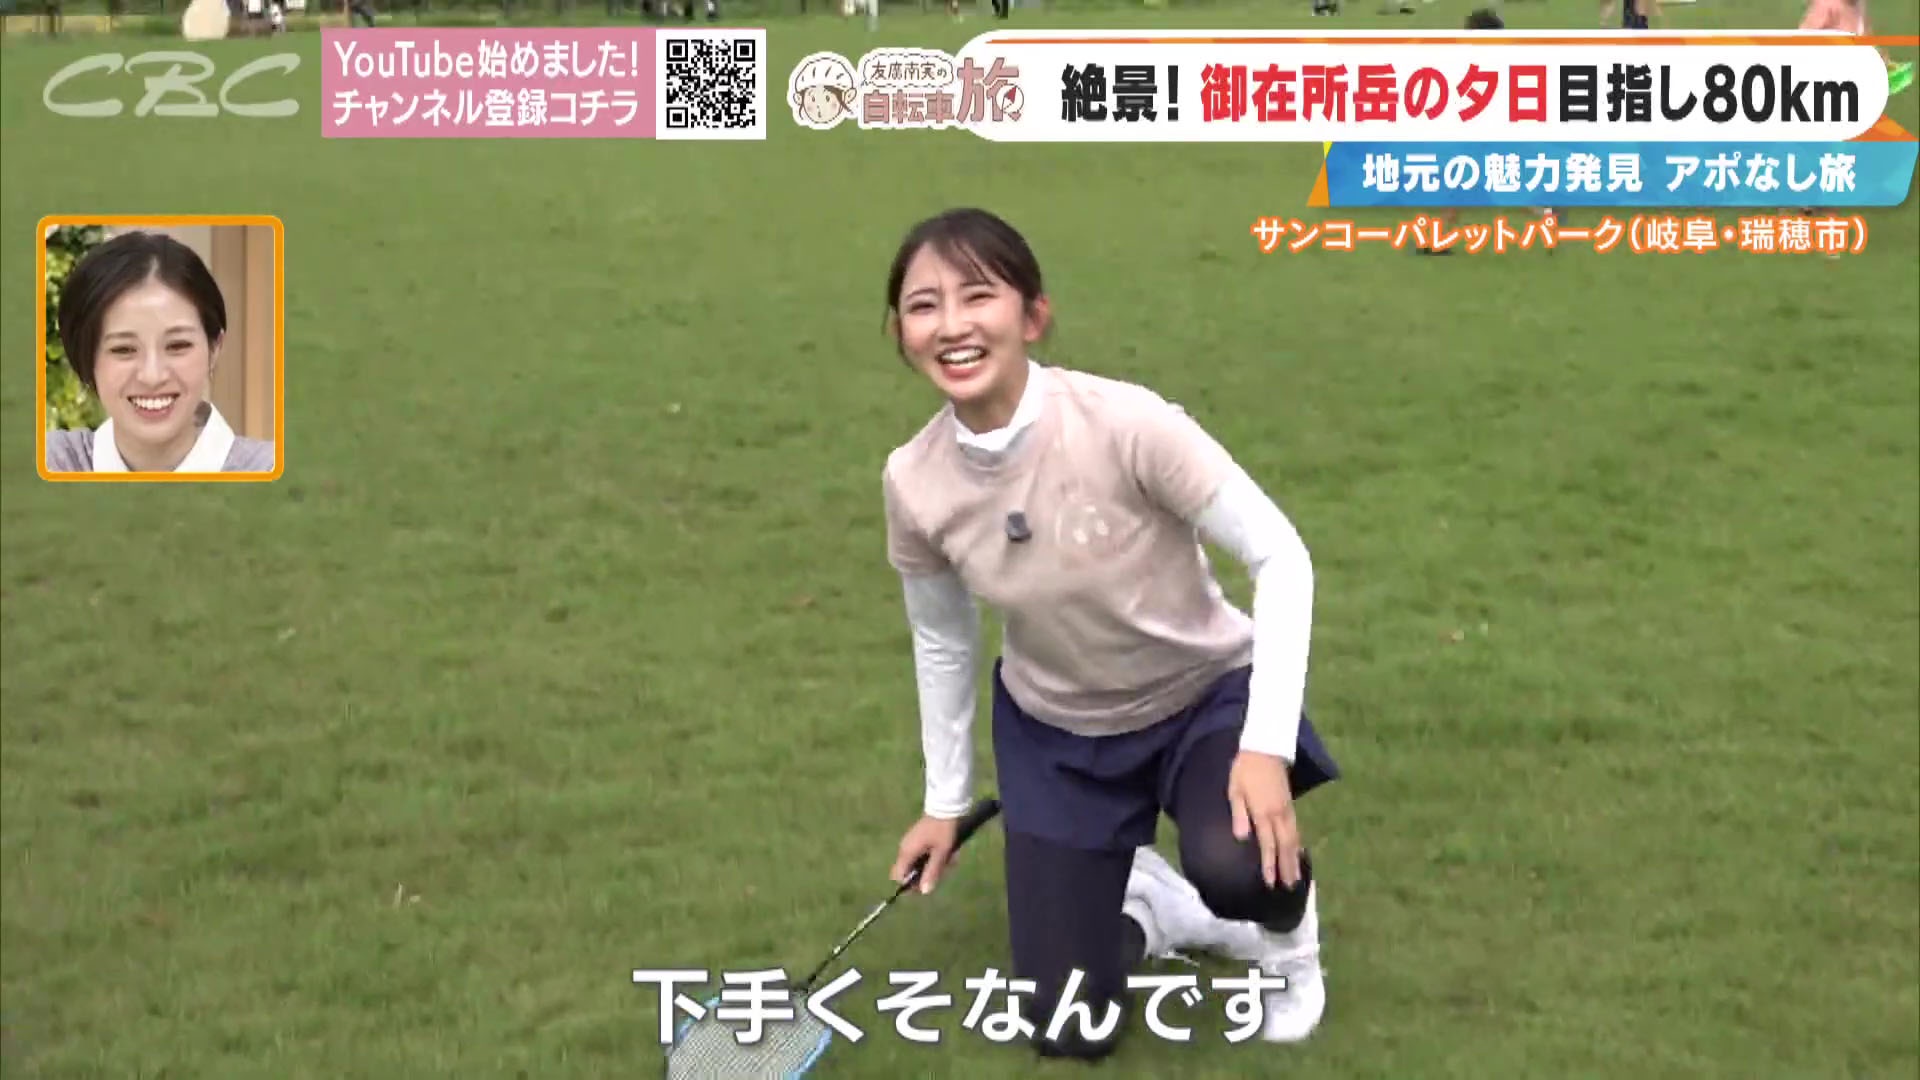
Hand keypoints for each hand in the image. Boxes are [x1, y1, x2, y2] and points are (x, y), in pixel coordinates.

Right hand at [890, 815, 961, 894]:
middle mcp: (904, 849)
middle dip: (926, 874)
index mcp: (907, 853)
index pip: (899, 876)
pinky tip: (948, 852)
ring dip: (933, 865)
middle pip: (909, 871)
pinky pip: (923, 854)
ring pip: (919, 863)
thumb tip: (924, 892)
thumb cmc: (942, 831)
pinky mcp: (917, 839)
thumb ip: (931, 873)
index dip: (910, 884)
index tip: (927, 883)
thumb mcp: (940, 854)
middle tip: (943, 868)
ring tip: (950, 858)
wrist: (945, 807)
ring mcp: (910, 843)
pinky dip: (934, 857)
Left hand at [1227, 751, 1301, 888]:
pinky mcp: (1290, 805)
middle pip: (1285, 846)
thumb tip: (1240, 838)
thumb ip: (1238, 814)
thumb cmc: (1245, 770)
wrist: (1266, 748)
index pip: (1267, 843)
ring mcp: (1287, 810)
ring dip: (1295, 859)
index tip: (1270, 882)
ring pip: (1294, 839)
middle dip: (1287, 867)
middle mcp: (1278, 814)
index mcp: (1263, 811)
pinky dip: (1298, 845)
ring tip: (1296, 877)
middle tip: (1289, 888)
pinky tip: (1298, 854)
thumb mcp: (1235, 789)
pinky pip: (1296, 830)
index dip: (1269, 864)